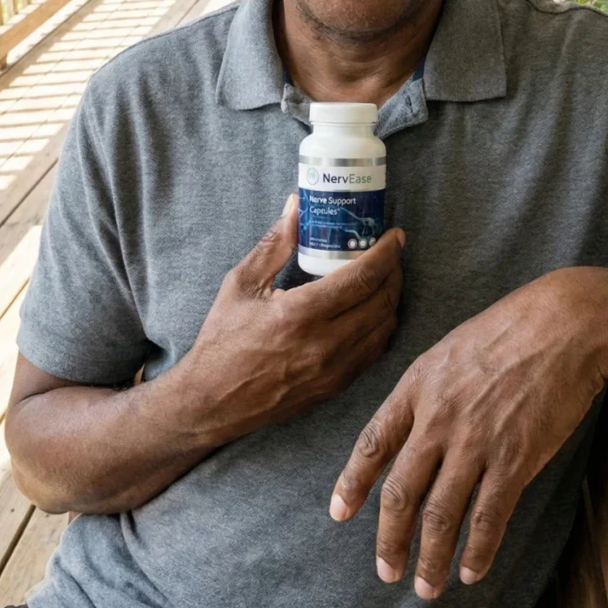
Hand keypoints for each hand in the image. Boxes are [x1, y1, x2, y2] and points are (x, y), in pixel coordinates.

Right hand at [186, 193, 404, 439]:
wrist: (212, 401)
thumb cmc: (222, 340)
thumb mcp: (241, 284)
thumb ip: (274, 244)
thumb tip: (296, 206)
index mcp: (299, 314)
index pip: (363, 277)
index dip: (386, 252)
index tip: (394, 236)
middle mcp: (324, 344)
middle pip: (383, 300)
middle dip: (394, 270)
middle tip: (391, 252)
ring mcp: (334, 370)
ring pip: (384, 327)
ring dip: (391, 297)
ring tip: (385, 277)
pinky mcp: (336, 386)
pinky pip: (374, 351)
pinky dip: (382, 325)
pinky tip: (372, 309)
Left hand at [329, 267, 607, 598]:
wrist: (562, 325)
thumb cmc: (509, 330)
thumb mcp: (449, 349)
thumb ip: (428, 390)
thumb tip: (416, 428)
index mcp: (417, 386)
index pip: (373, 443)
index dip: (353, 482)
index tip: (339, 512)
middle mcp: (437, 418)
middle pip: (401, 491)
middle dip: (390, 539)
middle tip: (385, 570)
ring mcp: (474, 440)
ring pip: (440, 515)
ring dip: (430, 558)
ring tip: (425, 586)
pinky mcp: (514, 458)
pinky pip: (488, 517)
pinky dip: (477, 551)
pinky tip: (470, 572)